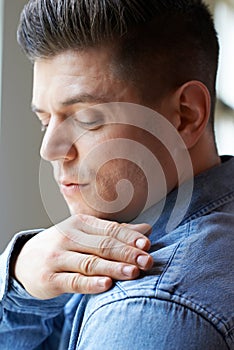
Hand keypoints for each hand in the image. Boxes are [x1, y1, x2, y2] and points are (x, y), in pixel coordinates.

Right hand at [14, 214, 152, 298]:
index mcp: (80, 223)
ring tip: (134, 272)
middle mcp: (69, 237)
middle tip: (147, 260)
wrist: (25, 260)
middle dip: (127, 253)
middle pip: (103, 245)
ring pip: (91, 262)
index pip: (110, 230)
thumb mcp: (85, 233)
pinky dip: (91, 283)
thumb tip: (146, 229)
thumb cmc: (63, 245)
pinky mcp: (51, 278)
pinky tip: (107, 285)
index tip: (147, 245)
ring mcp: (59, 257)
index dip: (130, 237)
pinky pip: (74, 281)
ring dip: (114, 268)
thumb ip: (115, 232)